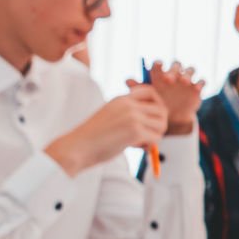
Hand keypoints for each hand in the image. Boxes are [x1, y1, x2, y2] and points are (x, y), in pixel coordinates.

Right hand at [45, 90, 166, 175]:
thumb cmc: (91, 137)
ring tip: (141, 142)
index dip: (156, 104)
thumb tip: (151, 123)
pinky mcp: (135, 131)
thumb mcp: (109, 116)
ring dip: (155, 136)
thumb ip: (127, 114)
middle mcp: (128, 105)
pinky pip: (156, 138)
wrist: (78, 147)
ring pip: (161, 124)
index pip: (150, 91)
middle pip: (161, 109)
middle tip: (148, 135)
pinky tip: (136, 147)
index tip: (150, 118)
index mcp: (121, 99)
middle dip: (159, 124)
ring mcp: (132, 117)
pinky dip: (150, 146)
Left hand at [137, 60, 204, 133]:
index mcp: (160, 75)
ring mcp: (187, 80)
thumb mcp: (147, 98)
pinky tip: (195, 88)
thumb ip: (138, 88)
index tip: (158, 65)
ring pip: (190, 69)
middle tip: (168, 79)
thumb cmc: (156, 104)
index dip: (159, 64)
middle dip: (173, 70)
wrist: (170, 118)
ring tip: (183, 82)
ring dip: (187, 74)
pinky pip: (201, 81)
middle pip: (176, 64)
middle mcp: (174, 74)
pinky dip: (199, 83)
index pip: (160, 64)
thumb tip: (127, 80)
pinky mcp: (197, 88)